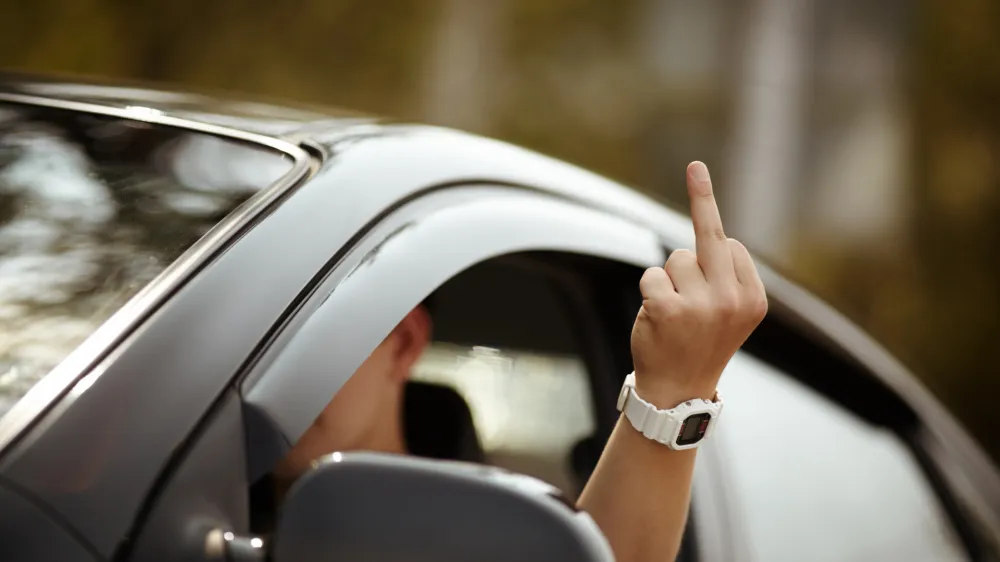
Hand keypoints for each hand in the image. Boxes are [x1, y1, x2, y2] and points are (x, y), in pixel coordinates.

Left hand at [630, 161, 766, 405]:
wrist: (677, 392)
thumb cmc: (699, 344)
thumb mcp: (728, 312)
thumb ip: (725, 274)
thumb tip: (715, 226)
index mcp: (754, 299)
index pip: (729, 245)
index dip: (712, 246)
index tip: (710, 216)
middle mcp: (733, 299)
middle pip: (709, 236)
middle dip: (702, 195)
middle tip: (696, 166)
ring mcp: (702, 305)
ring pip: (674, 259)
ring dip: (668, 280)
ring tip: (674, 315)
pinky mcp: (669, 309)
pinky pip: (652, 275)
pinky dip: (649, 292)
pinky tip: (657, 319)